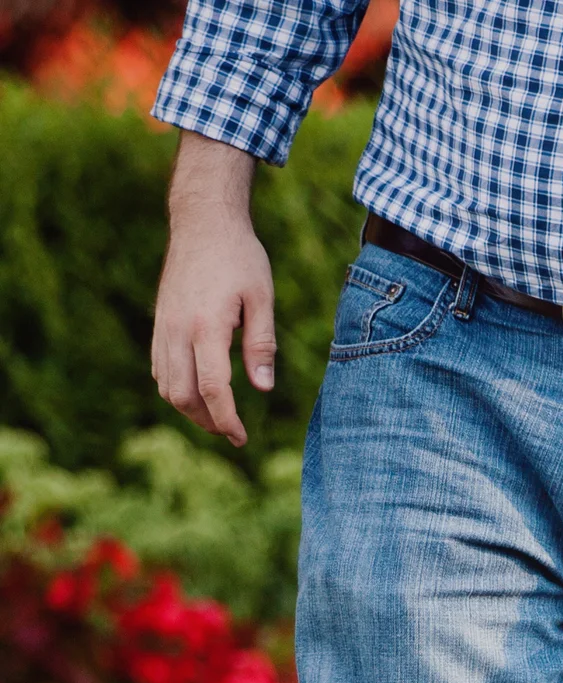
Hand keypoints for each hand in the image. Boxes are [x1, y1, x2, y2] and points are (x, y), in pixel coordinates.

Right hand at [152, 134, 273, 446]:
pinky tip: (199, 392)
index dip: (226, 419)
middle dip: (207, 421)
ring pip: (166, 385)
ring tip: (219, 418)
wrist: (202, 224)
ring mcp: (163, 326)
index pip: (212, 387)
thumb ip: (261, 344)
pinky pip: (160, 368)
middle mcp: (177, 330)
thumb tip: (262, 388)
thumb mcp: (262, 298)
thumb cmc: (240, 258)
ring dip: (190, 409)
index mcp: (206, 326)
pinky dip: (176, 388)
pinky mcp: (159, 323)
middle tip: (234, 432)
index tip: (242, 438)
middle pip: (181, 395)